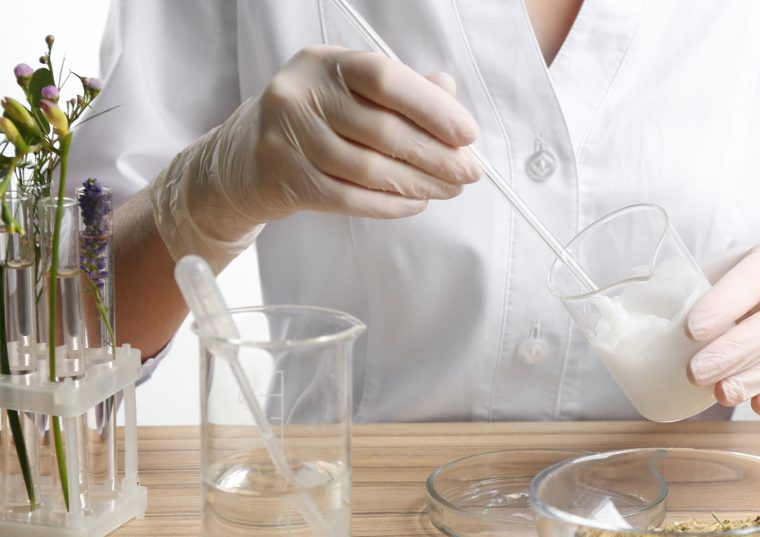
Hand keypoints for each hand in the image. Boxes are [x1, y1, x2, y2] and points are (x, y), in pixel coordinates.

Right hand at [149, 46, 481, 271]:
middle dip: (436, 156)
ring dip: (418, 184)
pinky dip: (390, 204)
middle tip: (469, 173)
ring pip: (369, 169)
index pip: (384, 79)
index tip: (467, 134)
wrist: (245, 158)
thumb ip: (400, 91)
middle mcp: (301, 94)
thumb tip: (449, 95)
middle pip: (382, 130)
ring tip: (448, 189)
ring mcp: (288, 138)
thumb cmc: (315, 121)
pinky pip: (350, 198)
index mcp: (325, 62)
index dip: (430, 108)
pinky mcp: (286, 180)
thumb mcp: (350, 92)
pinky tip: (416, 203)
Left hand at [686, 241, 759, 415]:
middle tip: (695, 372)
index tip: (690, 330)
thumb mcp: (729, 270)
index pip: (755, 279)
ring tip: (720, 394)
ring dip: (755, 379)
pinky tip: (757, 405)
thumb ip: (692, 287)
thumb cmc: (754, 285)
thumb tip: (640, 313)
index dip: (724, 304)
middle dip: (733, 353)